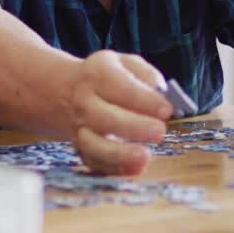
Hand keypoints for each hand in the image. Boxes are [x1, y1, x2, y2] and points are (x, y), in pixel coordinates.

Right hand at [64, 51, 172, 175]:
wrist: (66, 91)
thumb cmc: (107, 77)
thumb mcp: (126, 63)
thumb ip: (147, 75)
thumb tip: (164, 94)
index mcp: (98, 74)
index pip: (121, 86)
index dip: (145, 100)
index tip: (167, 110)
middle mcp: (84, 101)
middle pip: (104, 117)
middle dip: (133, 127)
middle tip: (160, 132)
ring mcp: (79, 127)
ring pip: (93, 145)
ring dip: (119, 154)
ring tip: (145, 157)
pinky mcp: (80, 147)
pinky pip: (93, 162)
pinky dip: (114, 169)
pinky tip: (136, 169)